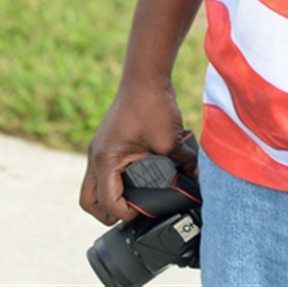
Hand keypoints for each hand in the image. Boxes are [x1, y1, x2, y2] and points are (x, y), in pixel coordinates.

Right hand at [79, 81, 197, 225]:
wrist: (146, 73)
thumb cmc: (151, 103)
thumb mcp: (169, 139)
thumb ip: (184, 162)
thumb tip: (198, 177)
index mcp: (105, 159)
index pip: (107, 202)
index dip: (126, 214)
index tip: (144, 213)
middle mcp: (96, 155)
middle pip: (88, 200)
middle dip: (107, 213)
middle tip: (131, 214)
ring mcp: (98, 148)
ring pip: (92, 186)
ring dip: (108, 198)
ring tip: (133, 202)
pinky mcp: (107, 141)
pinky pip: (101, 171)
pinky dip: (112, 181)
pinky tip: (134, 180)